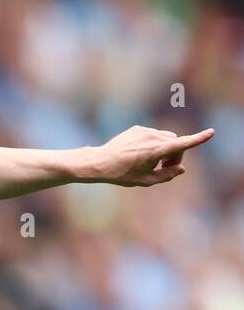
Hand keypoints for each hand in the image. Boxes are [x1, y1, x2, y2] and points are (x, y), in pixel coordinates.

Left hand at [90, 124, 213, 186]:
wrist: (99, 162)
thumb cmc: (121, 175)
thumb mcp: (145, 181)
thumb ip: (166, 176)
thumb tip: (181, 169)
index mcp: (155, 151)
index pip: (181, 144)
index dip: (197, 139)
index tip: (211, 132)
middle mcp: (152, 137)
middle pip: (175, 142)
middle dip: (174, 154)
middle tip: (164, 168)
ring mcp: (144, 131)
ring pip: (165, 138)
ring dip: (164, 149)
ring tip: (150, 162)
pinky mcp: (138, 128)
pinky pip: (153, 135)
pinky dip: (153, 144)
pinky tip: (139, 155)